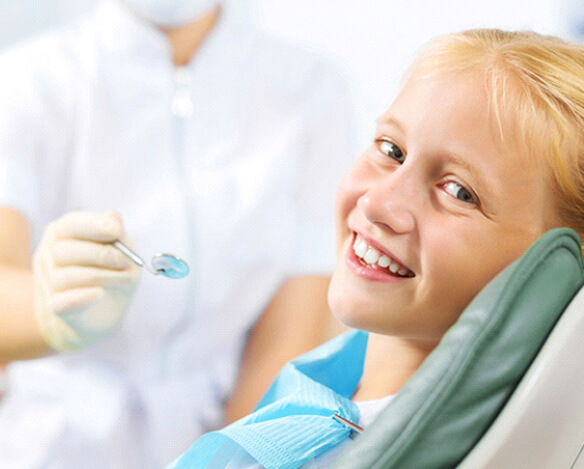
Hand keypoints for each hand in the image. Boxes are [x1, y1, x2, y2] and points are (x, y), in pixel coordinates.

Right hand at [33, 211, 139, 351]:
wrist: (103, 312)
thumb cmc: (112, 273)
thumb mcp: (123, 252)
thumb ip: (118, 236)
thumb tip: (114, 217)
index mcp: (66, 232)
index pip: (72, 224)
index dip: (94, 226)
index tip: (116, 231)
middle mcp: (52, 253)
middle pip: (65, 250)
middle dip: (102, 255)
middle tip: (128, 261)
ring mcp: (49, 280)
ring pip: (65, 276)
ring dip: (102, 276)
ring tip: (126, 278)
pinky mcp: (54, 306)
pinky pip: (61, 301)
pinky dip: (81, 297)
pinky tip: (99, 294)